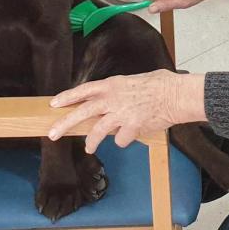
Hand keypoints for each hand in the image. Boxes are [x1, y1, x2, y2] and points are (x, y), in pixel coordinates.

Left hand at [48, 70, 206, 152]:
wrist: (176, 95)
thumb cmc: (160, 84)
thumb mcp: (133, 81)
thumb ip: (118, 92)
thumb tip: (110, 102)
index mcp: (112, 85)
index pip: (83, 91)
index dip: (67, 97)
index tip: (54, 103)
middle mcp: (112, 99)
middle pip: (82, 113)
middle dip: (64, 124)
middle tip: (52, 133)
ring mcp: (120, 115)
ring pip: (97, 132)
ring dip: (92, 142)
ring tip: (88, 148)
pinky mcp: (130, 128)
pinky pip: (121, 140)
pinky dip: (125, 140)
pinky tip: (133, 134)